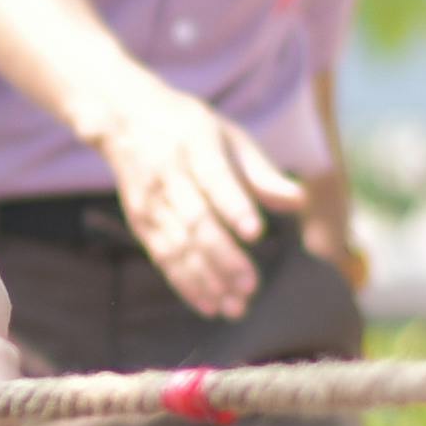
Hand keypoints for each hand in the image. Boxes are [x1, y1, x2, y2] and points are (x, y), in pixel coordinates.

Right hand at [78, 82, 309, 323]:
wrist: (125, 118)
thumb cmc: (191, 129)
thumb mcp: (229, 138)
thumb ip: (263, 174)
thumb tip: (300, 202)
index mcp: (196, 145)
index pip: (215, 179)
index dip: (234, 206)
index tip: (256, 232)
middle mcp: (169, 175)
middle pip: (196, 220)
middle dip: (222, 256)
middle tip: (250, 285)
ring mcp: (150, 201)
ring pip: (178, 246)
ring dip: (206, 279)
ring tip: (234, 306)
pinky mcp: (141, 222)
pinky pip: (163, 258)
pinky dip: (185, 284)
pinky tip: (209, 305)